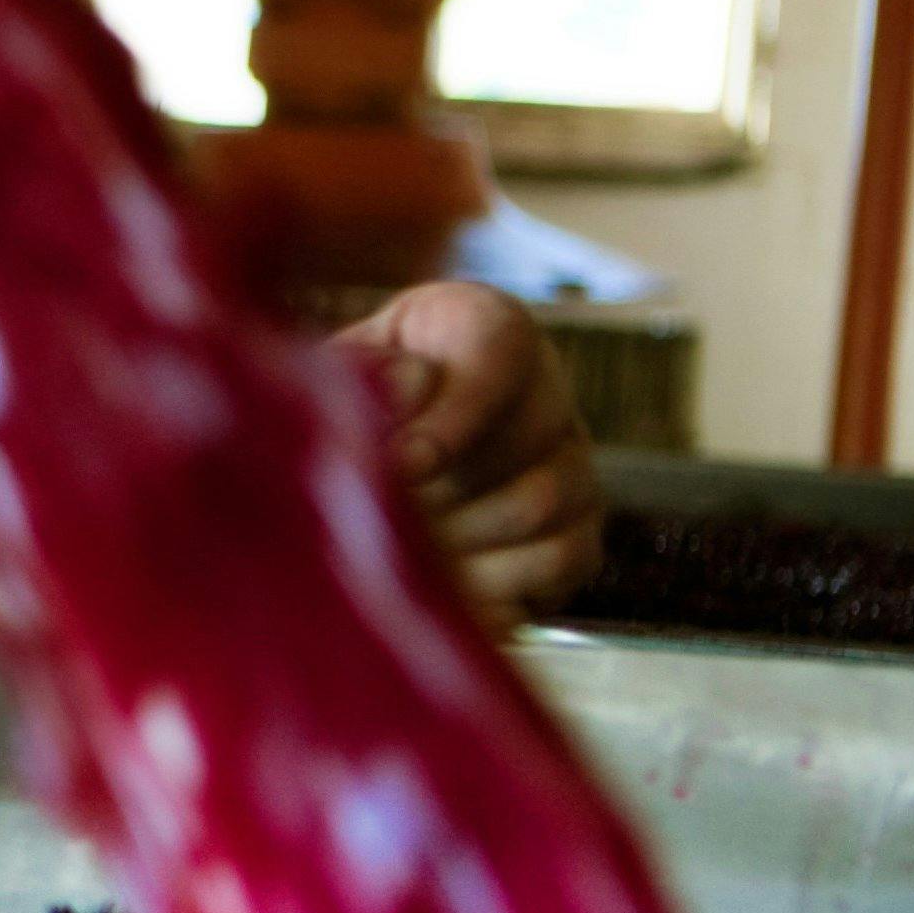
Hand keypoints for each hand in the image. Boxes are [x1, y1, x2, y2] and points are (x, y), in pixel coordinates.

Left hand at [332, 280, 602, 618]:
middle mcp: (545, 390)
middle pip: (519, 440)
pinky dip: (497, 581)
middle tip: (380, 515)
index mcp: (485, 329)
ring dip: (462, 537)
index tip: (403, 463)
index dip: (455, 413)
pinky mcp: (578, 532)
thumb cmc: (345, 410)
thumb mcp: (335, 374)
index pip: (499, 351)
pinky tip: (442, 584)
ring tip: (402, 547)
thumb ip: (360, 372)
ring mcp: (571, 464)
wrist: (363, 470)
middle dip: (441, 488)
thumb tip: (410, 388)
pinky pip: (563, 559)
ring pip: (542, 502)